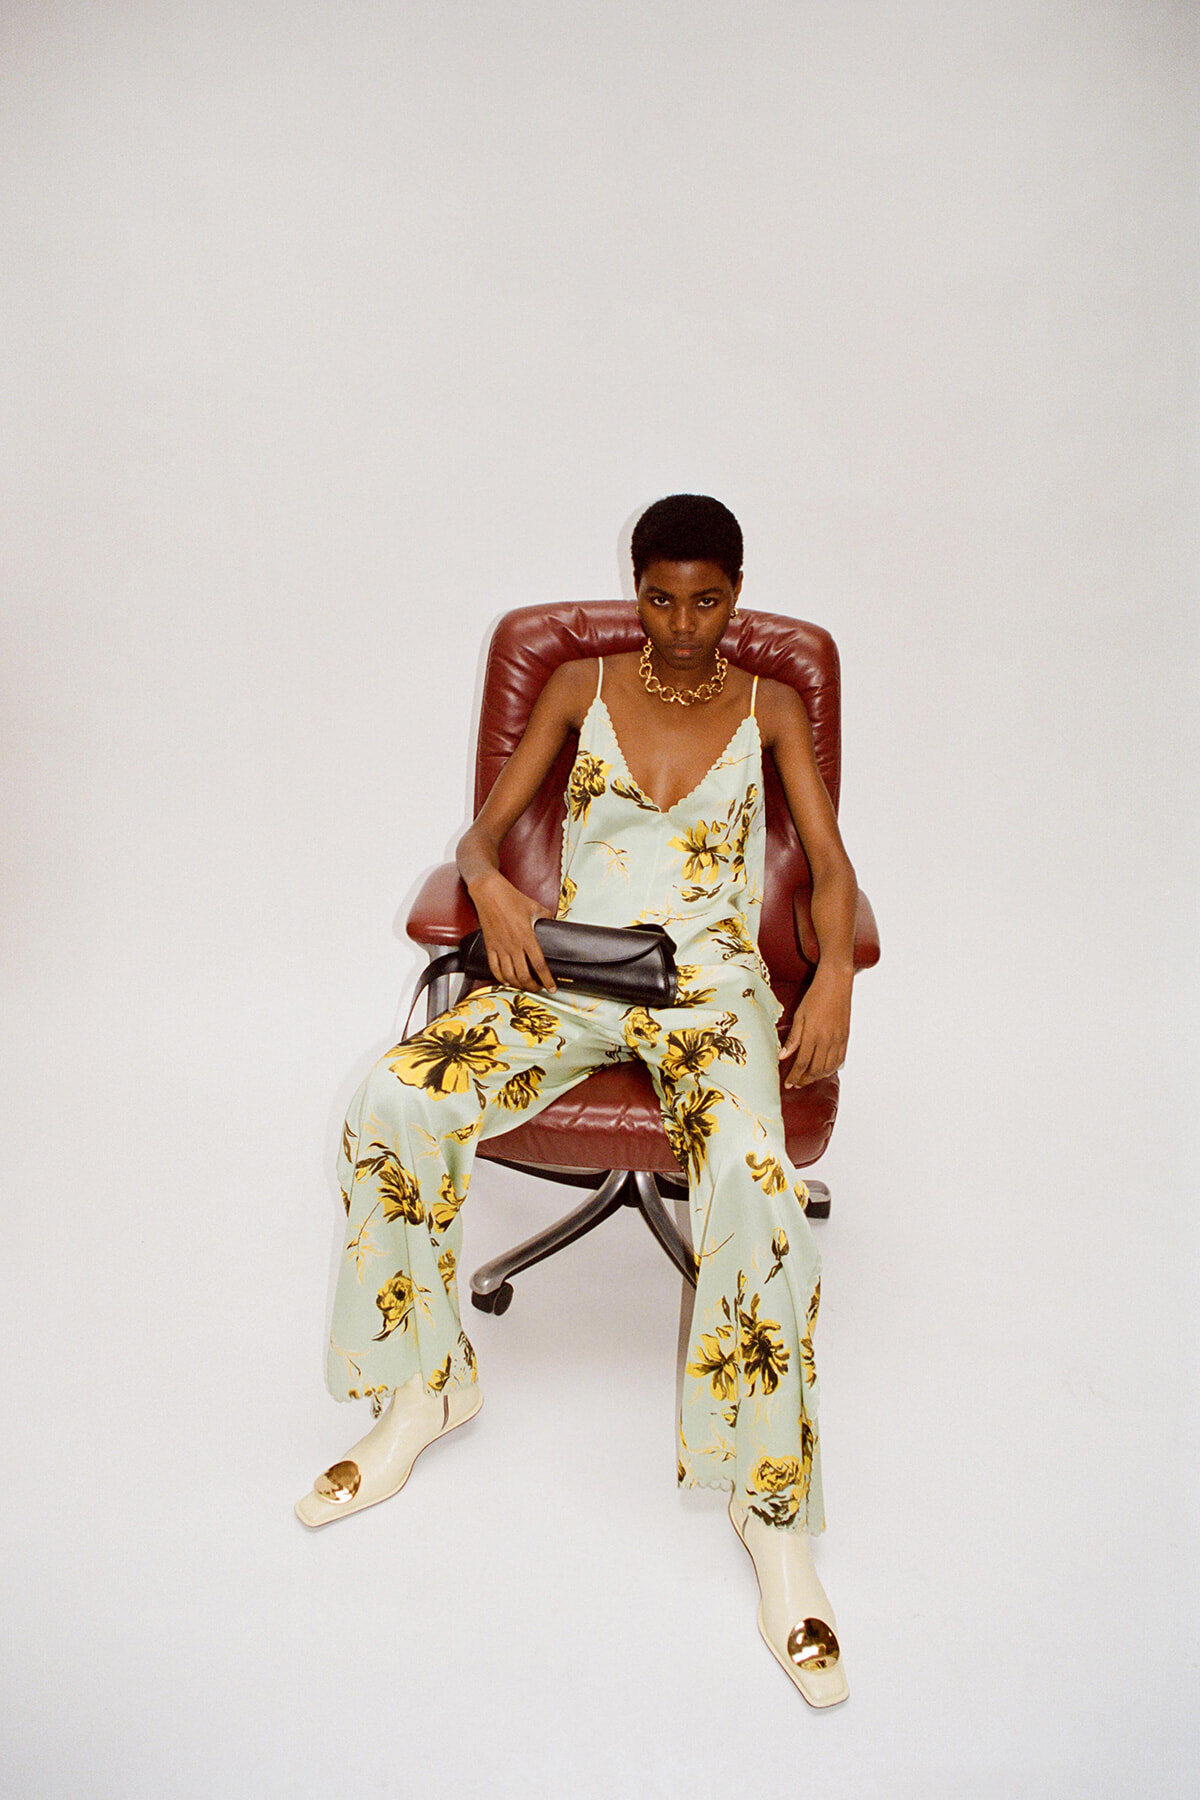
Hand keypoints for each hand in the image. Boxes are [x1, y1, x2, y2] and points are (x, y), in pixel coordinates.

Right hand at [469, 871, 556, 992]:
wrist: (489, 893)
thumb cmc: (511, 898)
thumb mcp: (535, 907)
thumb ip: (546, 917)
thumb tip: (553, 922)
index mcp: (527, 937)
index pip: (539, 965)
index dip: (547, 979)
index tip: (552, 987)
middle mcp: (513, 946)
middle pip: (523, 975)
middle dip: (532, 986)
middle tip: (538, 988)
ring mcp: (500, 947)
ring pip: (509, 975)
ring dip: (517, 985)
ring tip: (524, 986)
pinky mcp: (489, 946)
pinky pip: (494, 967)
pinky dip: (500, 978)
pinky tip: (506, 980)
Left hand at [779, 970, 850, 1088]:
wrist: (836, 984)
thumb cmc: (815, 997)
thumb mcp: (799, 1015)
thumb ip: (793, 1038)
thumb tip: (782, 1056)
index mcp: (813, 1035)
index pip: (802, 1063)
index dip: (794, 1076)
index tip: (788, 1083)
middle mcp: (827, 1040)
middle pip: (816, 1069)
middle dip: (805, 1079)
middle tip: (797, 1083)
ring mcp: (838, 1040)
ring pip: (829, 1068)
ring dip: (818, 1077)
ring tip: (808, 1078)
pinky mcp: (845, 1038)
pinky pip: (839, 1060)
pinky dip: (831, 1069)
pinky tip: (824, 1070)